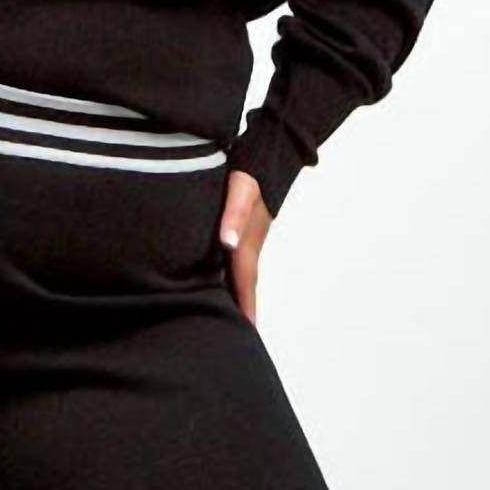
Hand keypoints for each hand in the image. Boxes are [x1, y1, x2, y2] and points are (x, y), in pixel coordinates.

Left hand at [216, 168, 272, 325]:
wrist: (268, 152)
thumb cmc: (250, 170)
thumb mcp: (240, 189)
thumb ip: (233, 215)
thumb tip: (228, 244)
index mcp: (246, 241)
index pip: (244, 282)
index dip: (244, 307)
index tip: (247, 332)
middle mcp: (247, 244)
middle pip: (245, 285)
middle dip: (243, 310)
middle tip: (239, 337)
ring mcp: (246, 238)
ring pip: (240, 274)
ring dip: (238, 296)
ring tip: (231, 320)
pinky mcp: (242, 230)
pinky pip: (236, 261)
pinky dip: (231, 277)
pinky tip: (221, 283)